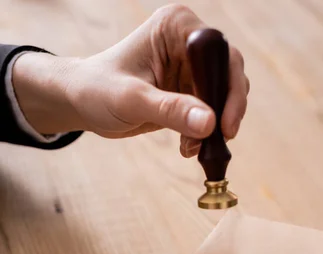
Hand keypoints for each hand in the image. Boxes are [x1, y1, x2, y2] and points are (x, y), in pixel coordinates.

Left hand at [12, 4, 248, 156]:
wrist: (82, 102)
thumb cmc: (97, 90)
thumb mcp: (131, 100)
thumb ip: (170, 110)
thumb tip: (210, 124)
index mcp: (176, 27)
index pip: (219, 55)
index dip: (229, 90)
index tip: (225, 126)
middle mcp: (189, 41)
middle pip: (229, 75)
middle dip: (225, 112)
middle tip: (217, 141)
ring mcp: (190, 66)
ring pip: (224, 96)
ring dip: (215, 126)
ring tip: (193, 148)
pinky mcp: (189, 88)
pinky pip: (211, 111)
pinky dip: (205, 132)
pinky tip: (188, 148)